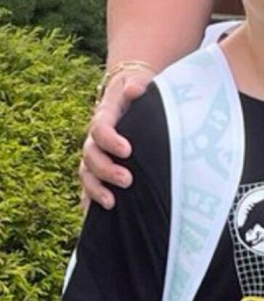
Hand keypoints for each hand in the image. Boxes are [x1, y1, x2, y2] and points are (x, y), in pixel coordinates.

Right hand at [80, 68, 153, 209]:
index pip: (100, 129)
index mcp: (105, 116)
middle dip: (106, 170)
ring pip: (86, 174)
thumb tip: (135, 89)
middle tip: (127, 180)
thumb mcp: (140, 83)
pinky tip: (93, 216)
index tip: (128, 150)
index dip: (110, 140)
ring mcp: (96, 155)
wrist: (131, 93)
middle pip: (90, 156)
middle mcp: (96, 138)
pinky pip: (89, 187)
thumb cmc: (139, 91)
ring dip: (95, 189)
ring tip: (111, 203)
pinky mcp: (100, 169)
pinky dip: (89, 201)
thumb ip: (138, 86)